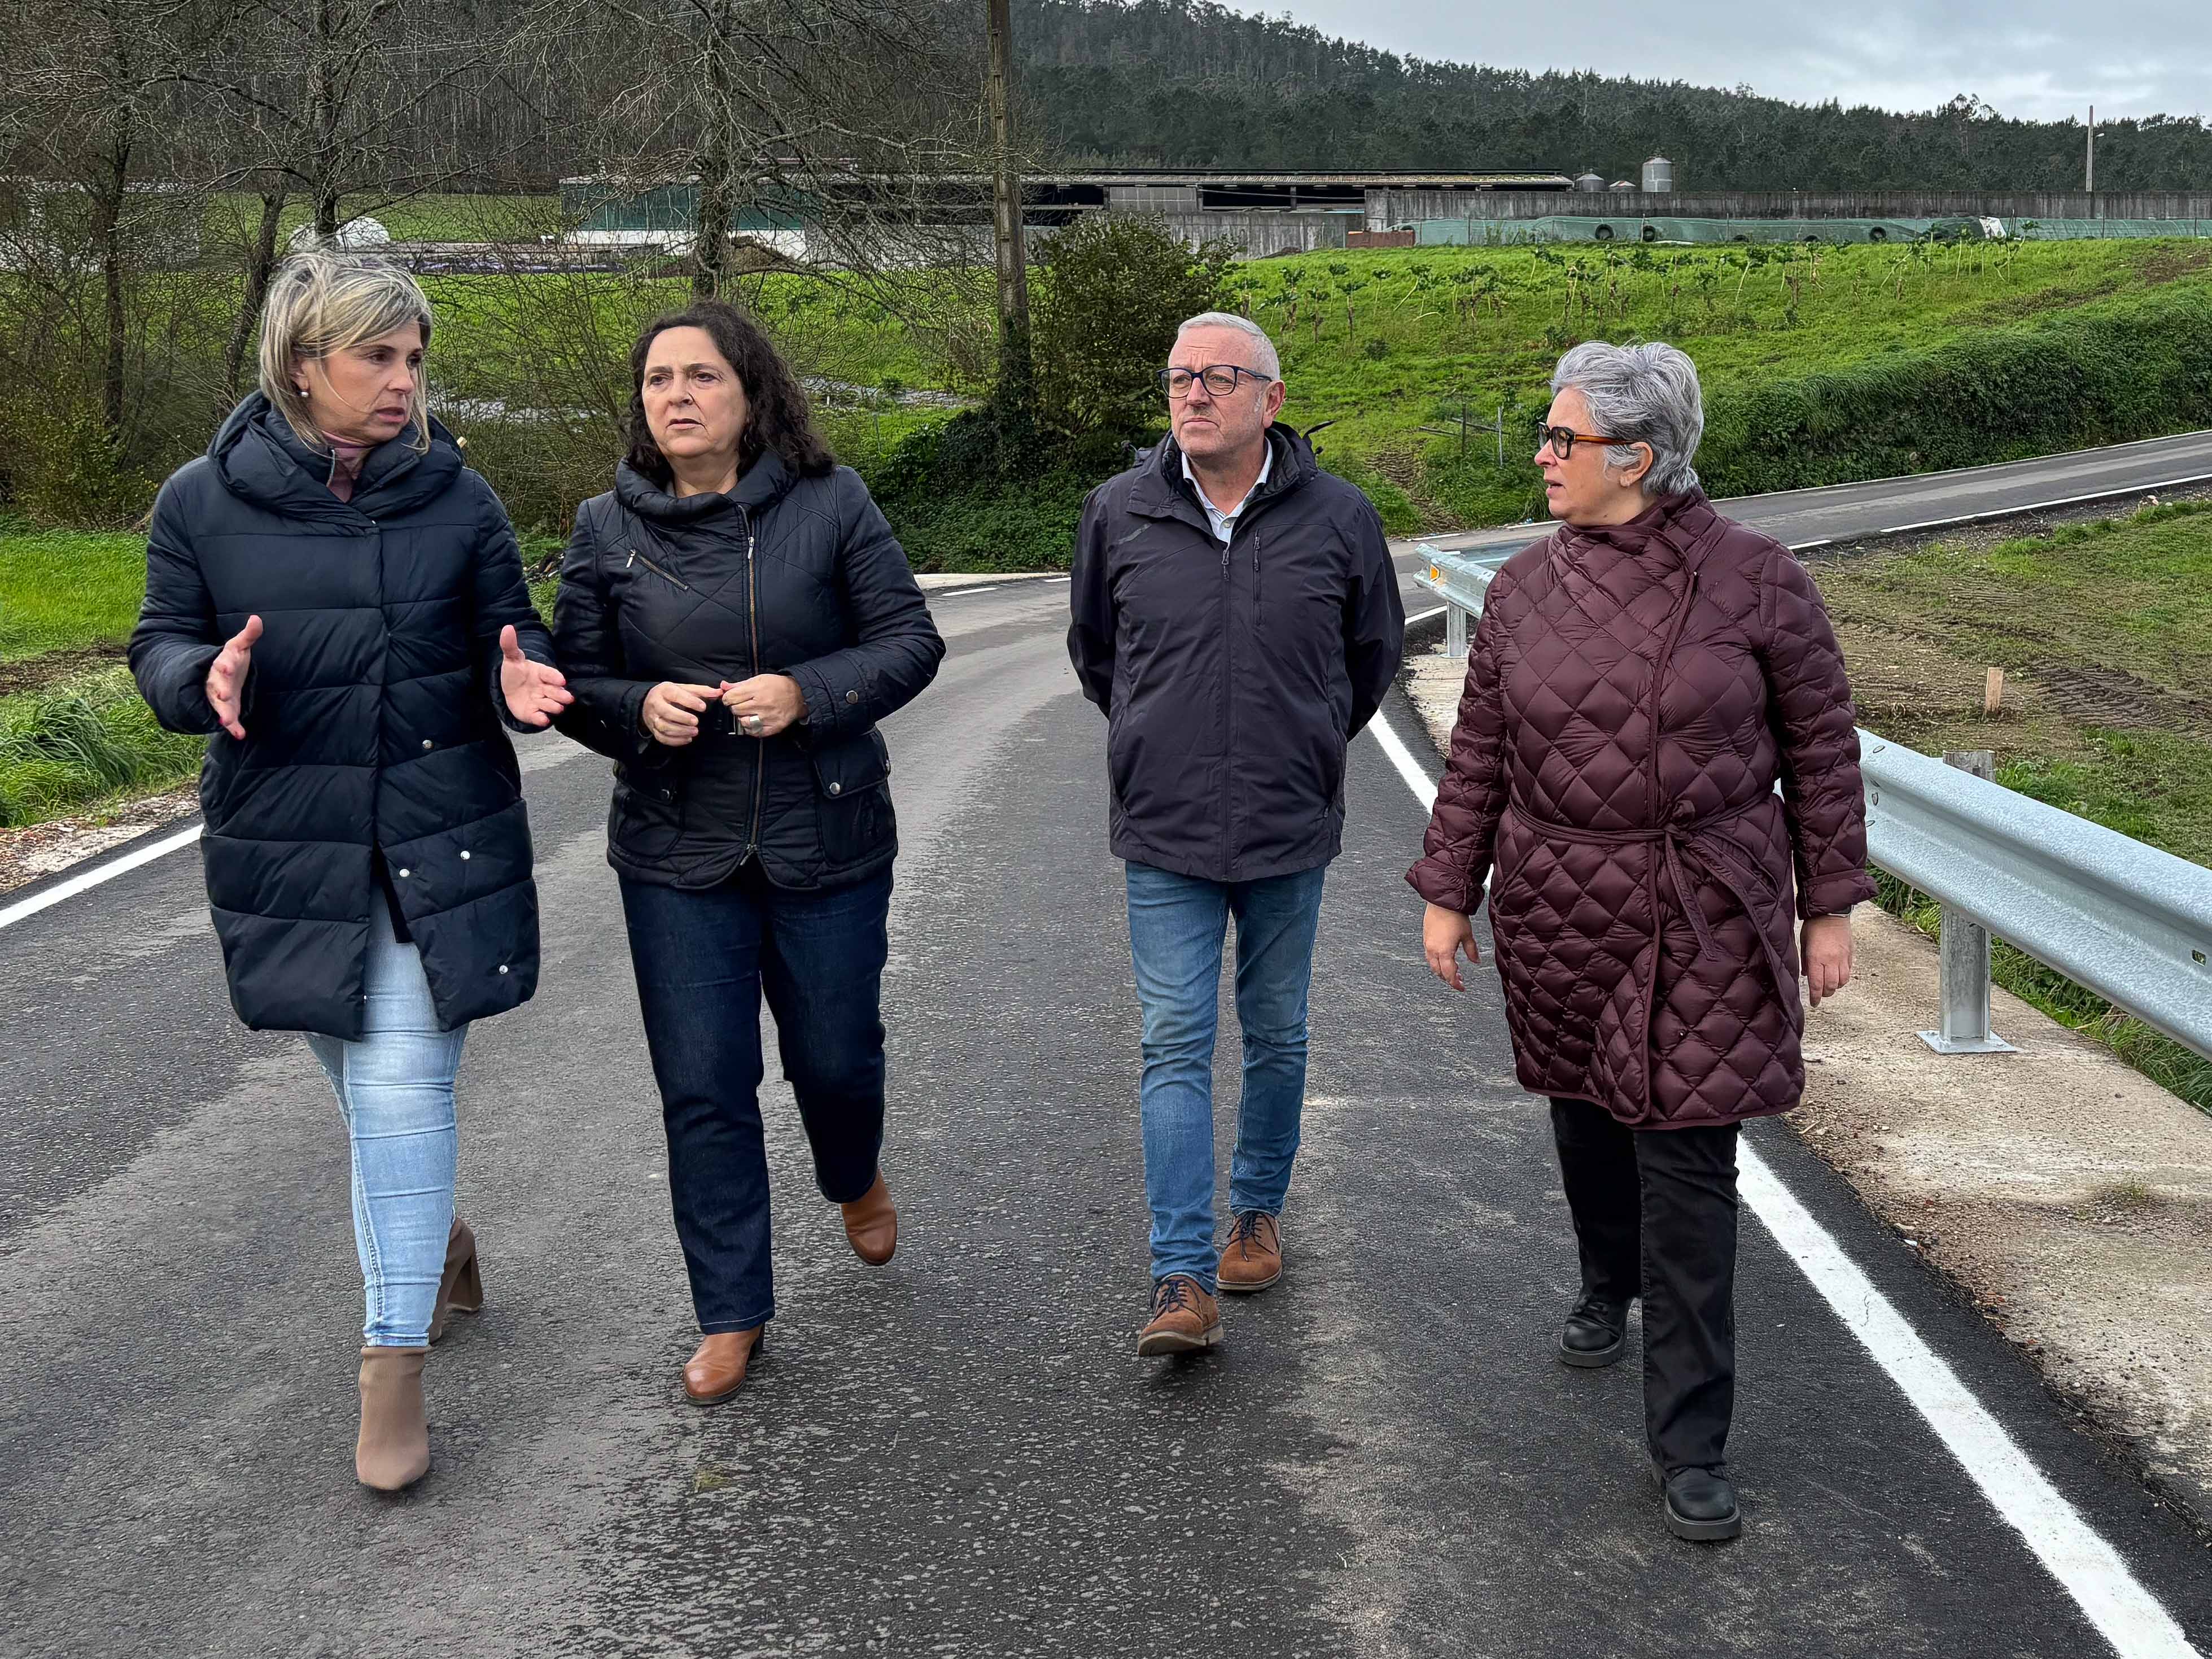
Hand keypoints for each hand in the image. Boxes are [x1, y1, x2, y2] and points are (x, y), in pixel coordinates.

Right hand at [205, 614, 261, 739]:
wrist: (219, 675)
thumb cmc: (232, 659)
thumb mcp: (239, 646)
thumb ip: (249, 635)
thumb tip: (256, 618)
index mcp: (222, 664)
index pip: (222, 663)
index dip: (225, 665)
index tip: (227, 667)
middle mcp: (216, 681)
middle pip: (217, 685)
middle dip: (220, 690)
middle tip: (223, 695)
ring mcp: (219, 696)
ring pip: (218, 705)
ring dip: (223, 713)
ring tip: (228, 722)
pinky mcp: (225, 708)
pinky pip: (228, 719)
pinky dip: (234, 727)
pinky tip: (240, 735)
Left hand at [499, 625, 572, 727]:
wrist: (510, 689)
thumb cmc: (515, 672)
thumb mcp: (512, 658)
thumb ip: (510, 645)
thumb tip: (507, 628)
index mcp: (541, 673)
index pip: (550, 674)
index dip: (555, 677)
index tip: (562, 680)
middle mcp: (544, 688)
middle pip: (555, 691)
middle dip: (561, 695)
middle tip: (568, 698)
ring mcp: (540, 701)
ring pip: (550, 704)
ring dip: (554, 706)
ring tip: (558, 708)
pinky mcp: (533, 713)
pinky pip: (538, 716)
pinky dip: (541, 719)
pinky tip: (543, 719)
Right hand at [640, 681, 720, 746]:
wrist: (649, 702)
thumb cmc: (669, 695)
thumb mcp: (683, 688)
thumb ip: (701, 691)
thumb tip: (719, 692)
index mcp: (664, 690)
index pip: (676, 695)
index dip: (690, 701)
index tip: (703, 707)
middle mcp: (656, 704)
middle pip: (666, 712)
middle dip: (682, 718)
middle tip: (696, 722)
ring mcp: (653, 718)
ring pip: (664, 727)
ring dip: (680, 731)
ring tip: (694, 731)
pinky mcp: (653, 729)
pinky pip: (662, 738)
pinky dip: (675, 740)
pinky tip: (687, 738)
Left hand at [720, 673, 805, 739]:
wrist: (798, 696)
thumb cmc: (777, 686)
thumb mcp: (758, 680)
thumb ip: (739, 684)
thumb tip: (722, 686)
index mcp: (757, 690)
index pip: (731, 697)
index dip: (728, 698)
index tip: (731, 698)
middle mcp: (762, 704)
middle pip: (735, 710)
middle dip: (736, 707)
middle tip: (743, 704)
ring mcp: (768, 717)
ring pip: (742, 722)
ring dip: (742, 718)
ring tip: (748, 713)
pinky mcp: (773, 727)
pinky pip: (753, 732)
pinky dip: (750, 727)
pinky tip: (754, 721)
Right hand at [1423, 902, 1480, 990]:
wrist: (1442, 901)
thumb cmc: (1454, 916)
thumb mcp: (1467, 935)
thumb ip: (1472, 951)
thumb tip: (1476, 960)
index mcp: (1444, 952)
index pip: (1449, 975)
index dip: (1455, 983)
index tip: (1461, 987)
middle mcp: (1433, 950)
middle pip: (1438, 972)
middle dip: (1448, 978)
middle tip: (1458, 979)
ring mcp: (1427, 944)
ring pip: (1432, 964)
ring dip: (1441, 969)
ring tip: (1452, 969)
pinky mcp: (1425, 937)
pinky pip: (1429, 955)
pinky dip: (1436, 960)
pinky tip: (1444, 957)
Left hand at [1803, 914, 1854, 1008]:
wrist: (1831, 913)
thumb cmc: (1814, 926)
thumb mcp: (1804, 944)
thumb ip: (1805, 961)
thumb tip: (1806, 975)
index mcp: (1816, 959)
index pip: (1816, 984)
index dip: (1815, 996)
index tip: (1814, 1003)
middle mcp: (1831, 960)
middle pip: (1831, 986)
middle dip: (1826, 993)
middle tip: (1821, 994)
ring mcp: (1842, 958)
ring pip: (1842, 981)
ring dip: (1836, 986)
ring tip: (1830, 986)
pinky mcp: (1850, 954)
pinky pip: (1849, 971)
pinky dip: (1843, 977)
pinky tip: (1838, 975)